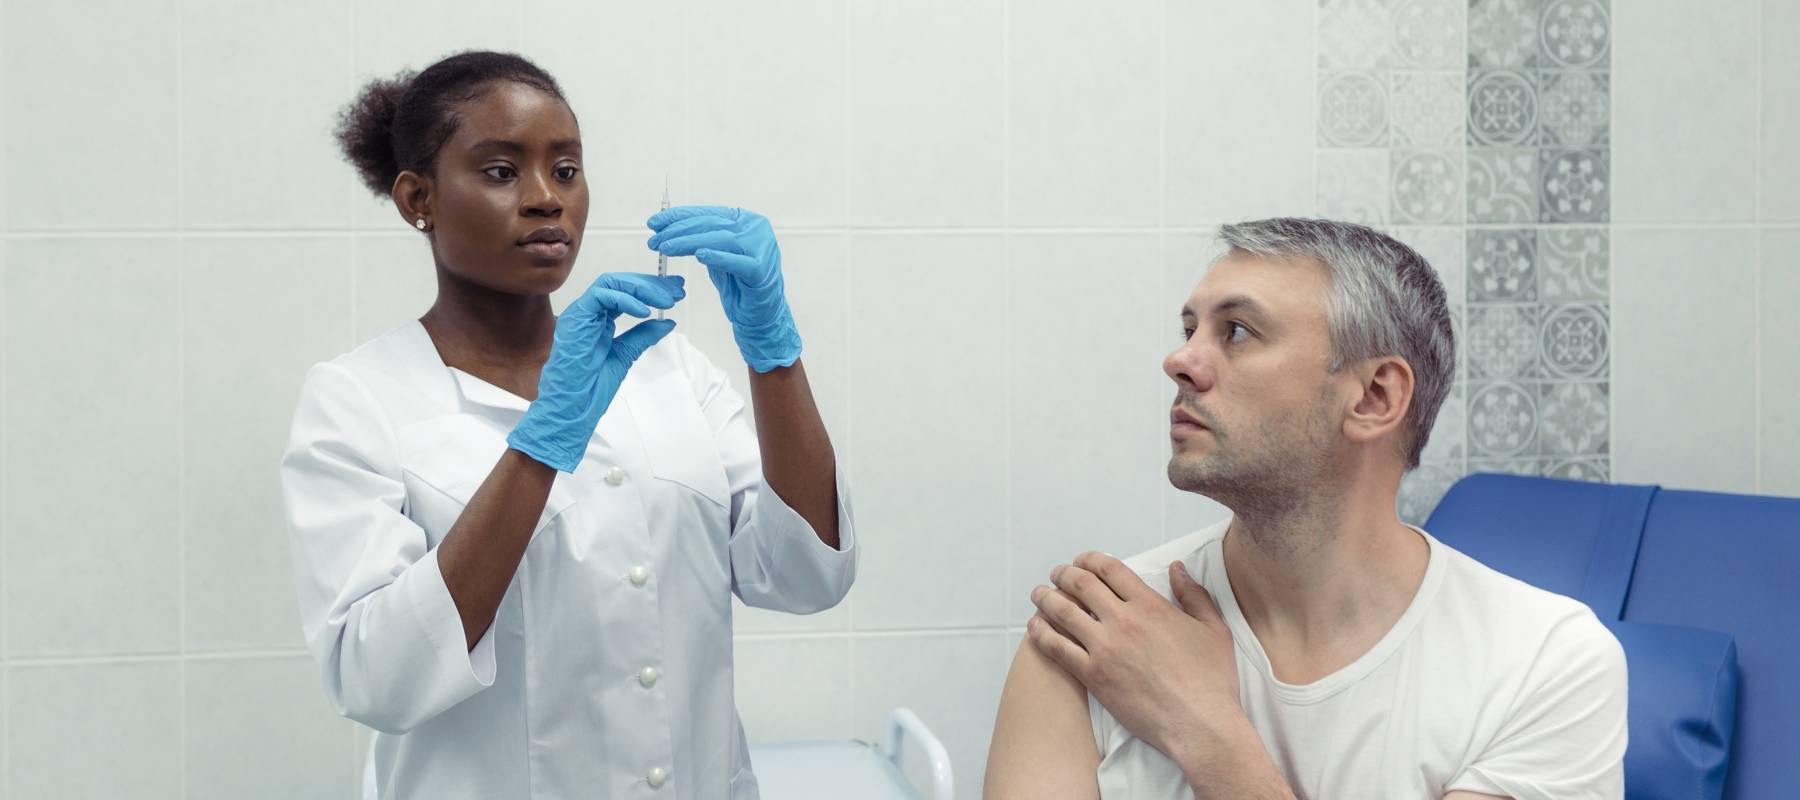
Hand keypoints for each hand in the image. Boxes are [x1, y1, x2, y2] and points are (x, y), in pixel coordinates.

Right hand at [506, 273, 684, 471]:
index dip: (652, 289)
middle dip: (651, 284)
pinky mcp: (576, 317)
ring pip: (611, 283)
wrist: (573, 407)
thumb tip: (667, 322)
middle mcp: (589, 312)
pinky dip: (624, 299)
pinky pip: (600, 296)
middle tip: (676, 290)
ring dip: (642, 289)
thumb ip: (643, 336)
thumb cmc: (591, 388)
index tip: (676, 290)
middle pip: (621, 283)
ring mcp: (581, 313)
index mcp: (600, 320)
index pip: (626, 293)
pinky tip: (644, 312)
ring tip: (665, 301)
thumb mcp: (625, 355)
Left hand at [646, 205, 800, 372]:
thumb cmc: (738, 283)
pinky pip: (737, 262)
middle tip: (654, 240)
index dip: (679, 216)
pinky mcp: (761, 271)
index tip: (654, 223)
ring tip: (666, 249)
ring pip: (720, 239)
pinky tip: (699, 255)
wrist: (760, 314)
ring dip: (689, 242)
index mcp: (745, 220)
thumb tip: (666, 226)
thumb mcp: (716, 254)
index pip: (707, 213)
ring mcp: (762, 248)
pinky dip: (718, 257)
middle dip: (678, 231)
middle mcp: (755, 228)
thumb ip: (700, 238)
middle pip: (711, 224)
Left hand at [1028, 552, 1242, 771]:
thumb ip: (1194, 595)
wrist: (1200, 724)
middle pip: (1081, 584)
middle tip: (1056, 574)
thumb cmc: (1211, 681)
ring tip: (1039, 594)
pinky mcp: (1093, 676)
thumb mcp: (1213, 629)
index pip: (1110, 569)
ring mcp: (1105, 648)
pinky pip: (1057, 648)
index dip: (1090, 559)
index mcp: (1151, 606)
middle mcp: (1124, 621)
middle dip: (1064, 574)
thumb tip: (1177, 569)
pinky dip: (1041, 633)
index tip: (1082, 561)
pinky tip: (1035, 626)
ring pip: (1063, 612)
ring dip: (1046, 598)